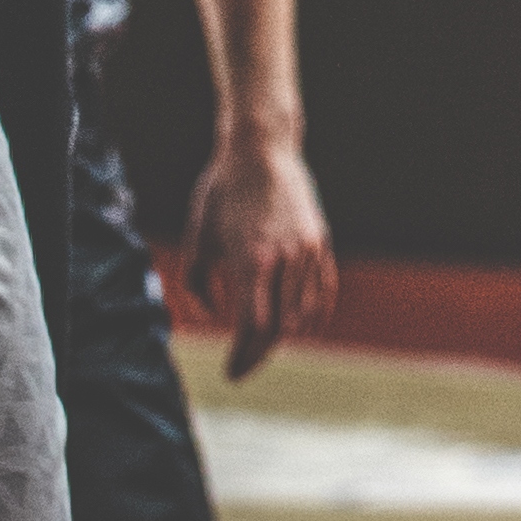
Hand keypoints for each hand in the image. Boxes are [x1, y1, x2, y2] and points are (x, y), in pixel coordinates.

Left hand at [174, 125, 336, 380]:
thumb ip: (196, 283)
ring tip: (263, 346)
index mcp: (252, 260)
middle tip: (242, 367)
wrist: (261, 148)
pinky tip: (303, 327)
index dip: (242, 356)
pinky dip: (315, 313)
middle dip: (259, 353)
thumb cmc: (222, 192)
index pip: (253, 327)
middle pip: (280, 327)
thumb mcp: (198, 236)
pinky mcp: (320, 240)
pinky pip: (324, 288)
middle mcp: (285, 258)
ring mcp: (308, 249)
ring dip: (285, 336)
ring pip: (304, 312)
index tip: (230, 372)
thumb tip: (214, 315)